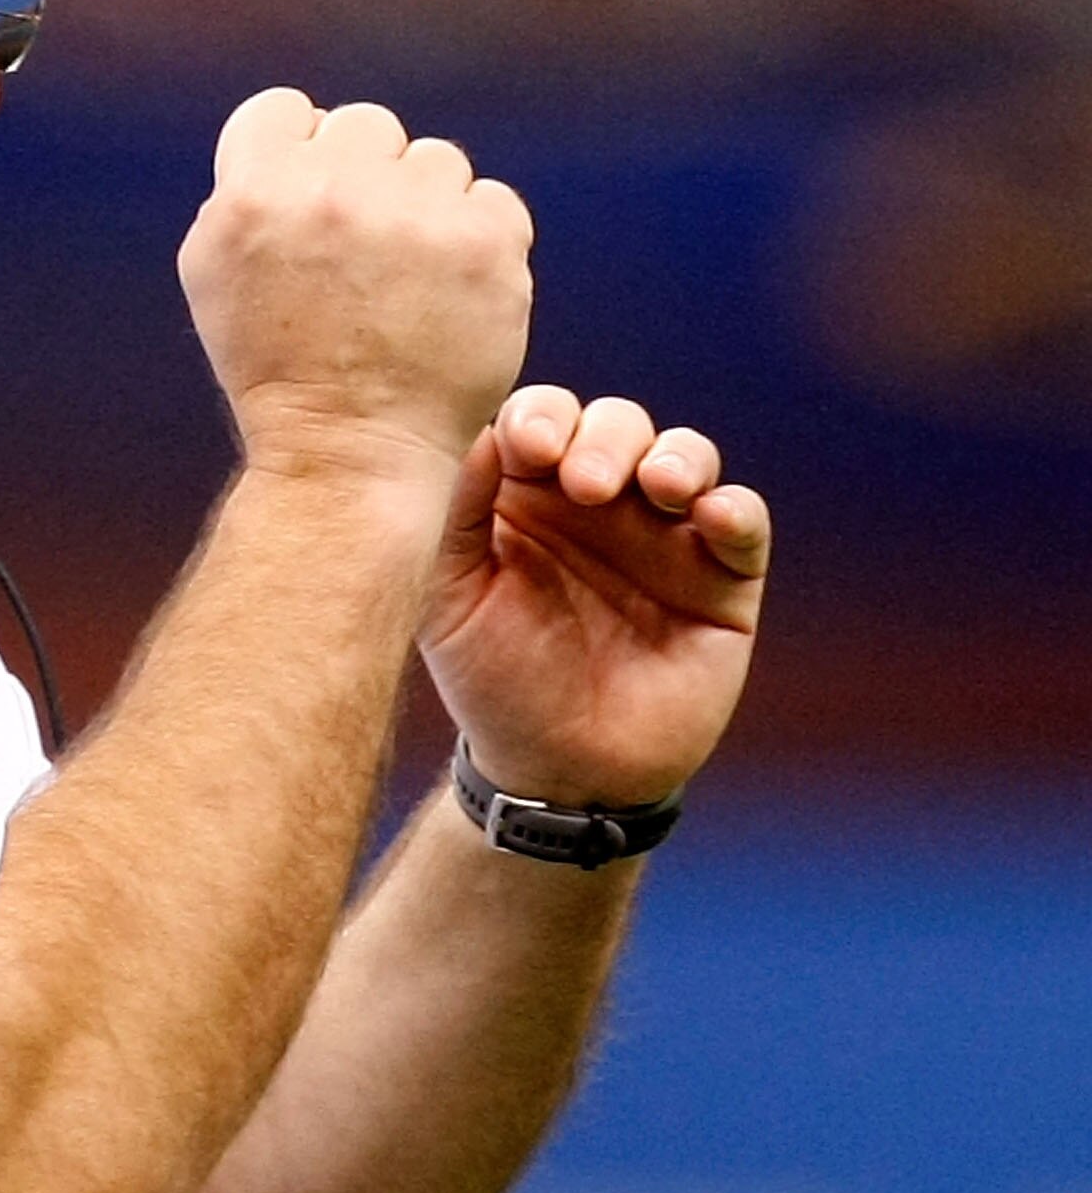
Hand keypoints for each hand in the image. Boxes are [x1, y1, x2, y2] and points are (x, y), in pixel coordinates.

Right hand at [179, 91, 535, 484]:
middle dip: (364, 181)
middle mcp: (335, 190)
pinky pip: (491, 202)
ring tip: (406, 287)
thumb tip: (299, 132)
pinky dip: (476, 246)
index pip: (284, 110)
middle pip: (365, 127)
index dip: (296, 156)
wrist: (348, 455)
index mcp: (255, 192)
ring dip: (424, 212)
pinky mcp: (485, 244)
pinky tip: (450, 297)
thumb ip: (245, 190)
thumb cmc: (278, 370)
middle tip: (361, 261)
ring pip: (435, 162)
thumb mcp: (217, 275)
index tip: (307, 212)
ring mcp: (416, 215)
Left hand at [420, 388, 771, 803]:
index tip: (529, 449)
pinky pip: (743, 521)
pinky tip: (710, 516)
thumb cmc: (495, 686)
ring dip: (676, 457)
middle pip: (616, 424)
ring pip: (686, 455)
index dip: (541, 417)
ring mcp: (665, 537)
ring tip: (657, 488)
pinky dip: (734, 507)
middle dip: (605, 438)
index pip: (542, 421)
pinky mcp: (723, 579)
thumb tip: (481, 433)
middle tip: (586, 487)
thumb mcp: (449, 603)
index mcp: (531, 497)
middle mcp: (602, 504)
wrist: (560, 775)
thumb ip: (456, 520)